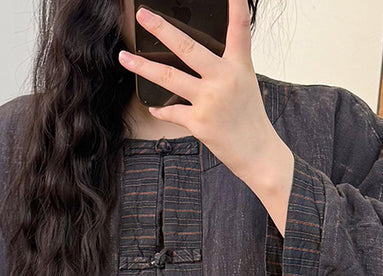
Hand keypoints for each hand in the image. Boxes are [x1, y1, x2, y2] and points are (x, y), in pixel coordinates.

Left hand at [117, 0, 291, 191]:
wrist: (258, 153)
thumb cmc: (249, 118)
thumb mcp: (244, 84)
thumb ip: (223, 68)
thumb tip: (194, 59)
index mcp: (239, 66)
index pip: (240, 29)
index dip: (237, 6)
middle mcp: (223, 79)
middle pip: (187, 47)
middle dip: (162, 29)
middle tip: (143, 15)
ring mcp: (209, 100)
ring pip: (168, 77)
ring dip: (142, 67)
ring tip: (124, 58)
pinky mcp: (199, 122)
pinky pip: (171, 111)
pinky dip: (160, 110)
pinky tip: (153, 108)